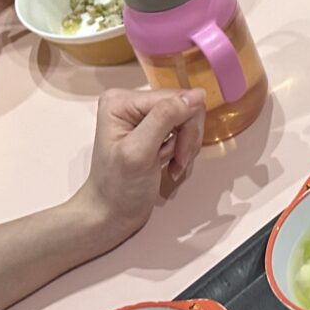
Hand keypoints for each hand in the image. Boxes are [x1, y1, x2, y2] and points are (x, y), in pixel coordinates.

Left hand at [66, 88, 206, 247]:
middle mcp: (133, 103)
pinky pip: (184, 131)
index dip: (185, 125)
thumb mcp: (139, 151)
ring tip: (173, 166)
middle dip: (186, 138)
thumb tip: (197, 94)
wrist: (112, 216)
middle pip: (184, 107)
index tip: (179, 155)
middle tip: (178, 162)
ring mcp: (144, 117)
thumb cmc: (118, 188)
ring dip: (186, 147)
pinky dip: (183, 152)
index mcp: (122, 100)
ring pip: (188, 120)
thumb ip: (165, 118)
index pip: (174, 98)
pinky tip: (171, 166)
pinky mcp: (155, 131)